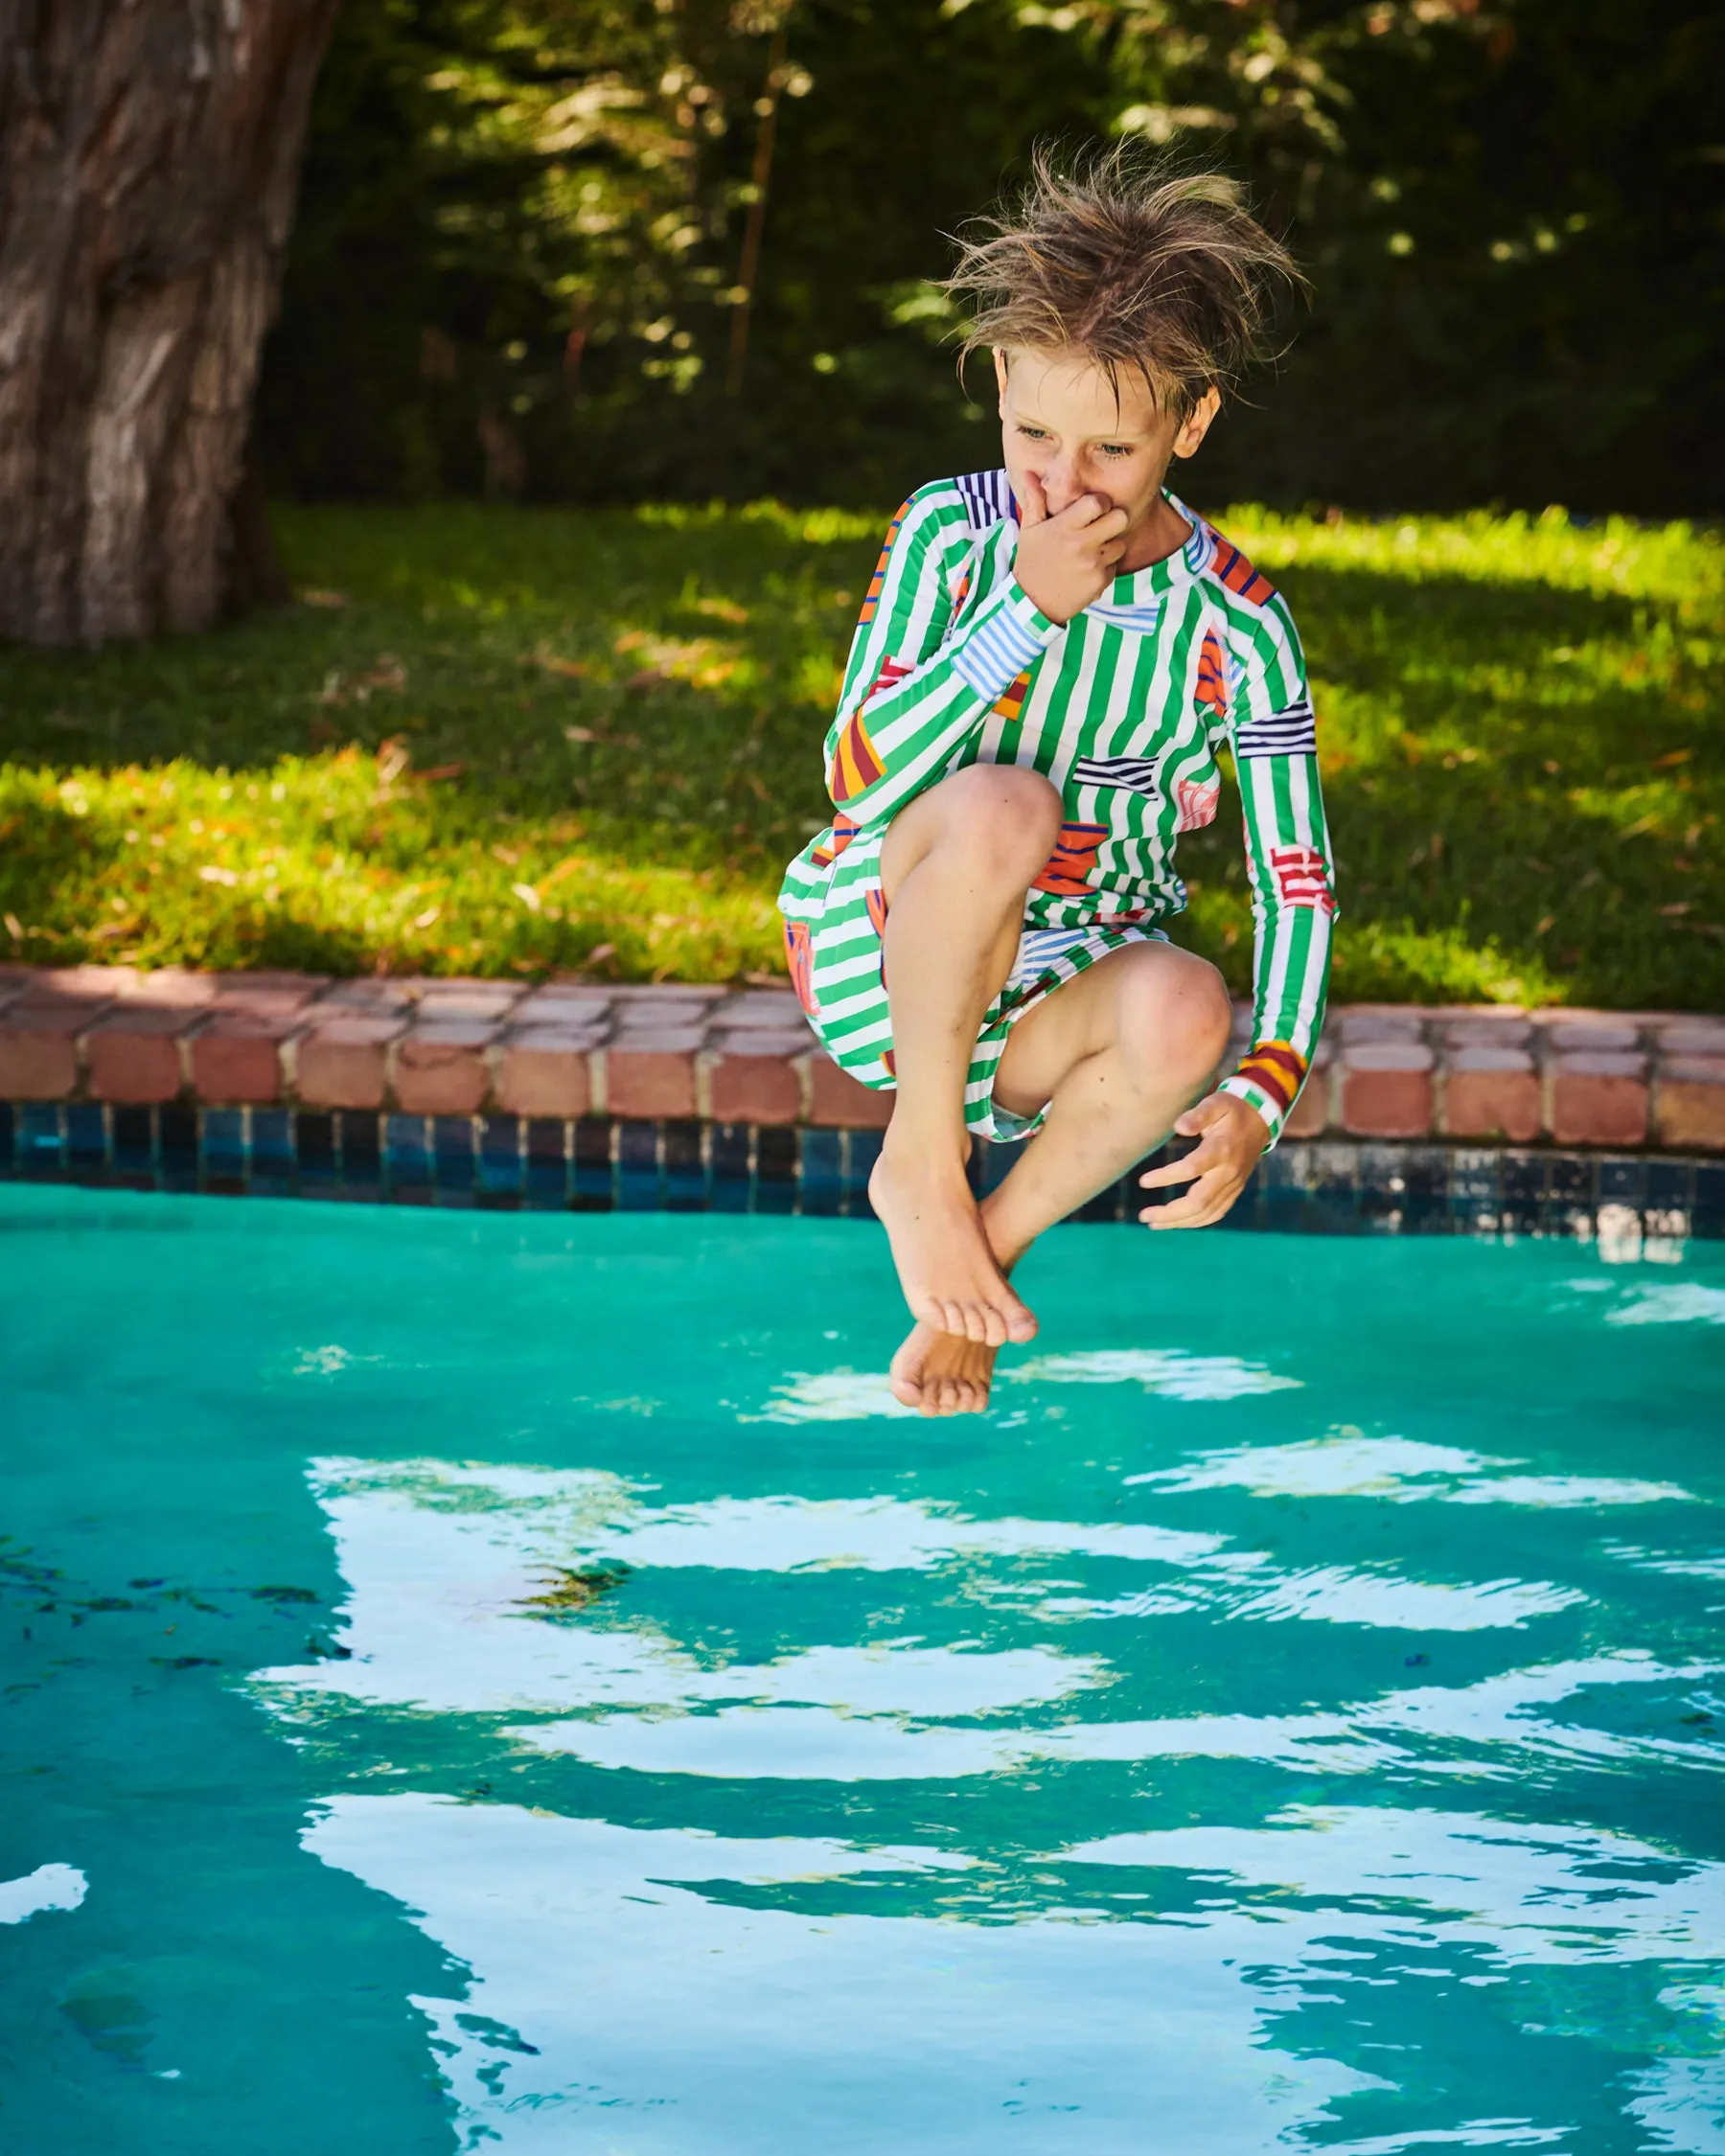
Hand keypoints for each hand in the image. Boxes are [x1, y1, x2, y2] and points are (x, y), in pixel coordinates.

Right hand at [1013, 469, 1128, 623]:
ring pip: (1121, 544)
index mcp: (1064, 527)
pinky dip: (1105, 568)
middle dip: (1114, 519)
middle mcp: (1081, 544)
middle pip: (1120, 518)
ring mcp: (1093, 564)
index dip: (1099, 504)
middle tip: (1102, 526)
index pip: (1098, 502)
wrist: (1032, 603)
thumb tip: (1029, 472)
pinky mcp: (1100, 582)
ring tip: (1091, 551)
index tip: (1092, 510)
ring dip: (1110, 546)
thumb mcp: (1029, 530)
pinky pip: (1115, 566)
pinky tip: (1087, 571)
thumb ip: (1035, 500)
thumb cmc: (1031, 562)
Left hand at [1137, 1090, 1268, 1229]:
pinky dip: (1196, 1222)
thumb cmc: (1231, 1109)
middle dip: (1170, 1213)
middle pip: (1199, 1202)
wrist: (1260, 1119)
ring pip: (1207, 1213)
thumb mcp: (1215, 1103)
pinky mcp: (1235, 1190)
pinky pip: (1216, 1213)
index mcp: (1221, 1150)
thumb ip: (1197, 1115)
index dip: (1165, 1177)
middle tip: (1143, 1216)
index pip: (1191, 1169)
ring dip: (1179, 1222)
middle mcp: (1229, 1172)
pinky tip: (1176, 1223)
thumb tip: (1178, 1127)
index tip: (1142, 1181)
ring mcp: (1234, 1184)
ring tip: (1153, 1223)